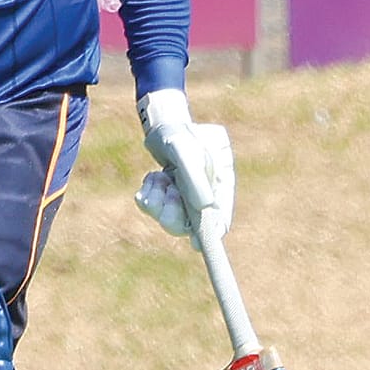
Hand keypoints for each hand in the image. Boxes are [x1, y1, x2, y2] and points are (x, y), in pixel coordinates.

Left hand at [136, 89, 234, 238]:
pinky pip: (152, 207)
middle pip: (190, 224)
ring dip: (159, 201)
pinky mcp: (164, 195)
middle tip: (169, 193)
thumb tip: (204, 207)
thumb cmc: (182, 135)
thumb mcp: (189, 153)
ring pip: (168, 217)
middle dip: (174, 214)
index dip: (210, 234)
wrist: (165, 124)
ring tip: (160, 177)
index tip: (197, 245)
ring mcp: (183, 197)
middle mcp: (204, 195)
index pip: (220, 217)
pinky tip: (154, 176)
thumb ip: (196, 179)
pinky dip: (149, 193)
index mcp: (220, 185)